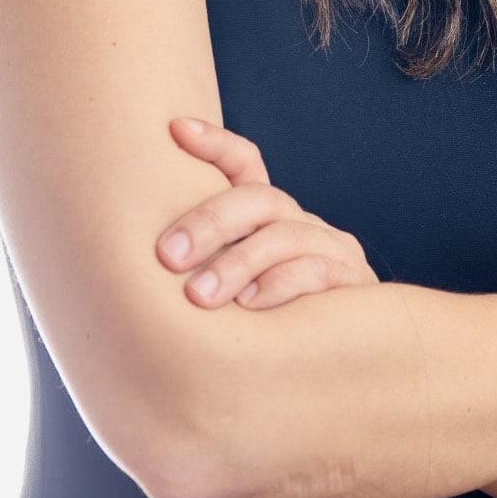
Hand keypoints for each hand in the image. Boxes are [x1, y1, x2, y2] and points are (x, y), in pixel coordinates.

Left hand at [156, 117, 380, 309]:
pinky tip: (249, 306)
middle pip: (257, 198)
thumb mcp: (230, 292)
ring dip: (237, 263)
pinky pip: (315, 271)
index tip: (176, 128)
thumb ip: (200, 269)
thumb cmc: (266, 328)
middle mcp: (299, 222)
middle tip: (168, 255)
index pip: (244, 163)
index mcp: (268, 217)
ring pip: (282, 235)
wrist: (343, 369)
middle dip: (209, 221)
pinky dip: (279, 286)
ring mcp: (330, 247)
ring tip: (199, 295)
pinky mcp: (350, 279)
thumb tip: (146, 260)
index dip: (213, 143)